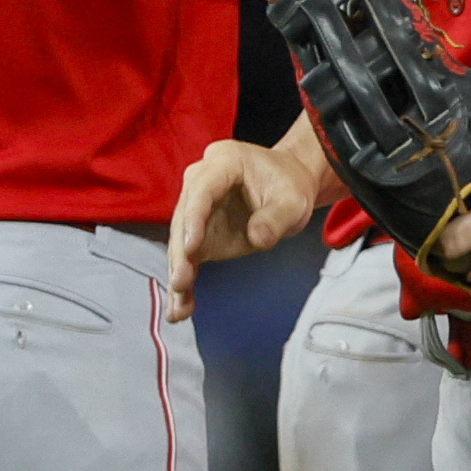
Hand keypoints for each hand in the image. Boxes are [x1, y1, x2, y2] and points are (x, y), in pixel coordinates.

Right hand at [167, 136, 323, 321]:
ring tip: (177, 307)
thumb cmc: (289, 184)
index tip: (190, 248)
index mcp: (222, 162)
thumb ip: (276, 217)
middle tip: (180, 283)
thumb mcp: (293, 199)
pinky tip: (180, 307)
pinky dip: (186, 282)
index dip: (194, 219)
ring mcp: (197, 208)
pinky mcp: (200, 232)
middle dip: (181, 254)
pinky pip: (189, 257)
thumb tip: (258, 238)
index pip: (201, 191)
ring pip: (181, 242)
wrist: (289, 183)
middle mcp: (200, 182)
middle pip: (184, 219)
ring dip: (179, 275)